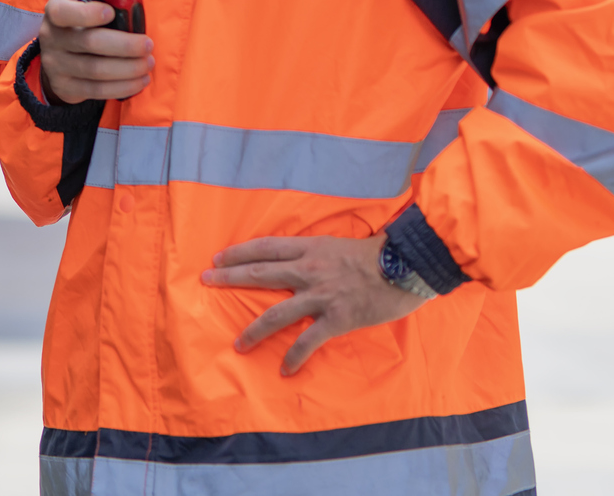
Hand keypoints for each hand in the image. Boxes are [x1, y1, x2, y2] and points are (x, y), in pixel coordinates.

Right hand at [37, 0, 152, 104]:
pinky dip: (122, 87)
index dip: (88, 14)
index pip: (64, 12)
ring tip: (148, 63)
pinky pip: (96, 90)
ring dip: (128, 68)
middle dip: (124, 45)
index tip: (112, 13)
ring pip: (95, 70)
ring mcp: (55, 64)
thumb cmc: (85, 19)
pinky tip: (140, 80)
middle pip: (89, 43)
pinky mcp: (65, 86)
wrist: (60, 54)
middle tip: (148, 45)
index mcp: (56, 10)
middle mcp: (51, 37)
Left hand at [201, 233, 427, 374]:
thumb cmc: (377, 255)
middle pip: (260, 273)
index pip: (265, 248)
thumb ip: (316, 252)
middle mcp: (309, 269)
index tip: (218, 257)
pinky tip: (284, 369)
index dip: (239, 252)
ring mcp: (321, 295)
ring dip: (253, 330)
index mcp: (310, 248)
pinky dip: (294, 357)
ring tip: (238, 344)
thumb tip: (298, 260)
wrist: (406, 267)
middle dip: (229, 277)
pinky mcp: (336, 319)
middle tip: (207, 281)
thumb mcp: (338, 244)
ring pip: (276, 313)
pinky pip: (308, 341)